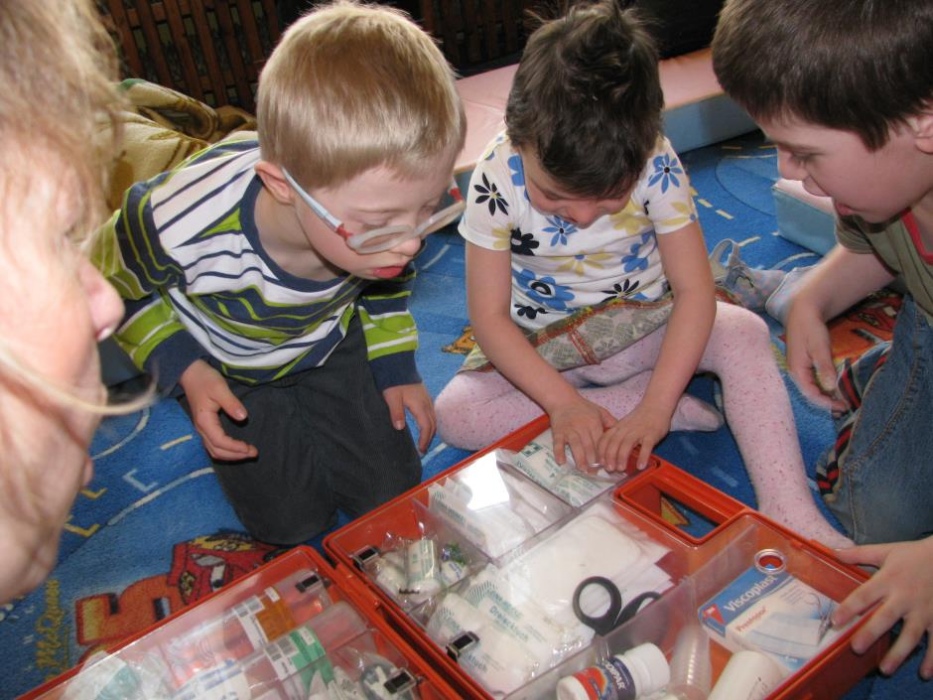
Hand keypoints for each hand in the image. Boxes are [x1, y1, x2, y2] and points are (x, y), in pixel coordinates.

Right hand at [179, 360, 257, 460]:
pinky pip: (213, 445)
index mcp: (204, 421)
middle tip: (254, 452)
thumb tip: (243, 417)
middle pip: (217, 451)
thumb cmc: (205, 380)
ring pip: (214, 450)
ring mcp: (201, 429)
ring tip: (248, 452)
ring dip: (231, 454)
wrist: (191, 373)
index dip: (235, 447)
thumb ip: (231, 403)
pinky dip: (225, 450)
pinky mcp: (204, 427)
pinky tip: (236, 448)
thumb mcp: (220, 388)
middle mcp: (201, 429)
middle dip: (236, 455)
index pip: (220, 441)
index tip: (249, 448)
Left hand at [382, 383, 435, 452]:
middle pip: (432, 425)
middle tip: (422, 449)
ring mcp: (427, 399)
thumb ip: (396, 413)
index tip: (421, 450)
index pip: (426, 427)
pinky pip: (431, 413)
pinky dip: (430, 423)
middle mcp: (426, 403)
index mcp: (420, 406)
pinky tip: (424, 425)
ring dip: (430, 431)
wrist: (398, 364)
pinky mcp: (425, 396)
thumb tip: (400, 428)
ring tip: (424, 440)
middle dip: (429, 438)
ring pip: (433, 419)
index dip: (425, 440)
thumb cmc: (394, 381)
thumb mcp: (392, 397)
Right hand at [549, 397, 615, 469]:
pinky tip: (561, 462)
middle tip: (596, 473)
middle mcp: (582, 427)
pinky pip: (558, 443)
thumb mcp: (600, 412)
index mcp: (594, 423)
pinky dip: (559, 452)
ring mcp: (569, 430)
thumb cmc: (583, 407)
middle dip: (592, 460)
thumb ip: (611, 422)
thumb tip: (623, 434)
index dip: (604, 453)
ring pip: (575, 445)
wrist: (563, 400)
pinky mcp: (558, 432)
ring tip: (583, 469)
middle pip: (589, 445)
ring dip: (579, 458)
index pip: (600, 441)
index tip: (607, 465)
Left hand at [597, 401, 670, 471]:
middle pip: (614, 443)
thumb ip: (617, 437)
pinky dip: (643, 456)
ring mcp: (639, 431)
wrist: (656, 404)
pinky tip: (640, 466)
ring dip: (622, 457)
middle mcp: (626, 429)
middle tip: (609, 469)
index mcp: (618, 427)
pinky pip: (646, 446)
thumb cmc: (639, 418)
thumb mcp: (624, 425)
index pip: (605, 439)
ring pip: (627, 444)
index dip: (601, 451)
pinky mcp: (652, 434)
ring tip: (621, 469)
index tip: (599, 462)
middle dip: (609, 456)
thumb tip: (609, 455)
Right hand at [784, 300, 846, 411]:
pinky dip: (823, 387)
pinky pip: (812, 381)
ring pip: (811, 388)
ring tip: (841, 402)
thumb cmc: (810, 328)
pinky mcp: (803, 364)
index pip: (810, 394)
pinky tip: (833, 389)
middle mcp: (795, 372)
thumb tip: (830, 388)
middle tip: (845, 408)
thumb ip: (824, 368)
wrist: (803, 311)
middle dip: (826, 402)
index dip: (826, 403)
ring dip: (826, 396)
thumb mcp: (819, 346)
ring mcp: (799, 368)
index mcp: (796, 370)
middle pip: (810, 393)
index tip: (842, 407)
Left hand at [832, 537, 932, 677]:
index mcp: (888, 580)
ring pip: (910, 635)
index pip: (864, 595)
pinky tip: (925, 673)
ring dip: (898, 653)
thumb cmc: (914, 555)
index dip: (849, 608)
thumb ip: (859, 554)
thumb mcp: (886, 551)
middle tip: (856, 648)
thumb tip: (832, 551)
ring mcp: (923, 610)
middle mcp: (904, 597)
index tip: (835, 621)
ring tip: (884, 669)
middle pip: (885, 617)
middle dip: (870, 633)